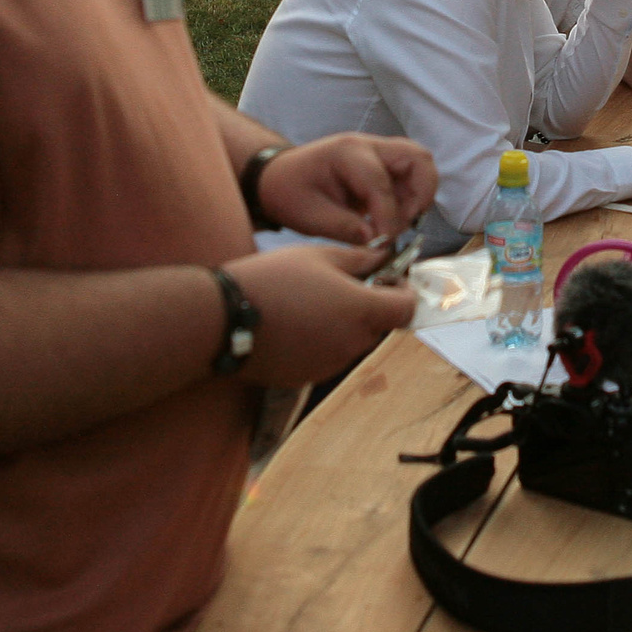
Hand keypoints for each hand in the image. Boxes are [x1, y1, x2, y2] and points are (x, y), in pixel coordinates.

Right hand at [226, 243, 415, 385]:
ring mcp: (330, 363)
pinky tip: (295, 321)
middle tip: (344, 283)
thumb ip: (360, 259)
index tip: (391, 278)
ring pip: (353, 340)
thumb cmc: (272, 279)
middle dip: (371, 305)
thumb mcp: (319, 255)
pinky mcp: (308, 375)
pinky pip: (328, 355)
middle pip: (379, 325)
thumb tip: (385, 257)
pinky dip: (322, 339)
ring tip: (312, 300)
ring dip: (345, 323)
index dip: (404, 292)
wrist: (224, 319)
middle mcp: (352, 343)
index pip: (406, 309)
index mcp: (360, 310)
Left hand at [251, 134, 438, 243]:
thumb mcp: (309, 216)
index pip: (381, 183)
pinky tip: (392, 219)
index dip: (388, 217)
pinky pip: (412, 176)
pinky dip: (412, 198)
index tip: (384, 243)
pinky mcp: (384, 165)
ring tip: (400, 223)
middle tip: (405, 225)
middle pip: (418, 158)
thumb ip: (345, 228)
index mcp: (346, 152)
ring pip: (421, 165)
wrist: (278, 178)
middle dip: (420, 195)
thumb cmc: (289, 193)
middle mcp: (368, 145)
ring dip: (420, 196)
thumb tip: (378, 241)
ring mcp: (379, 152)